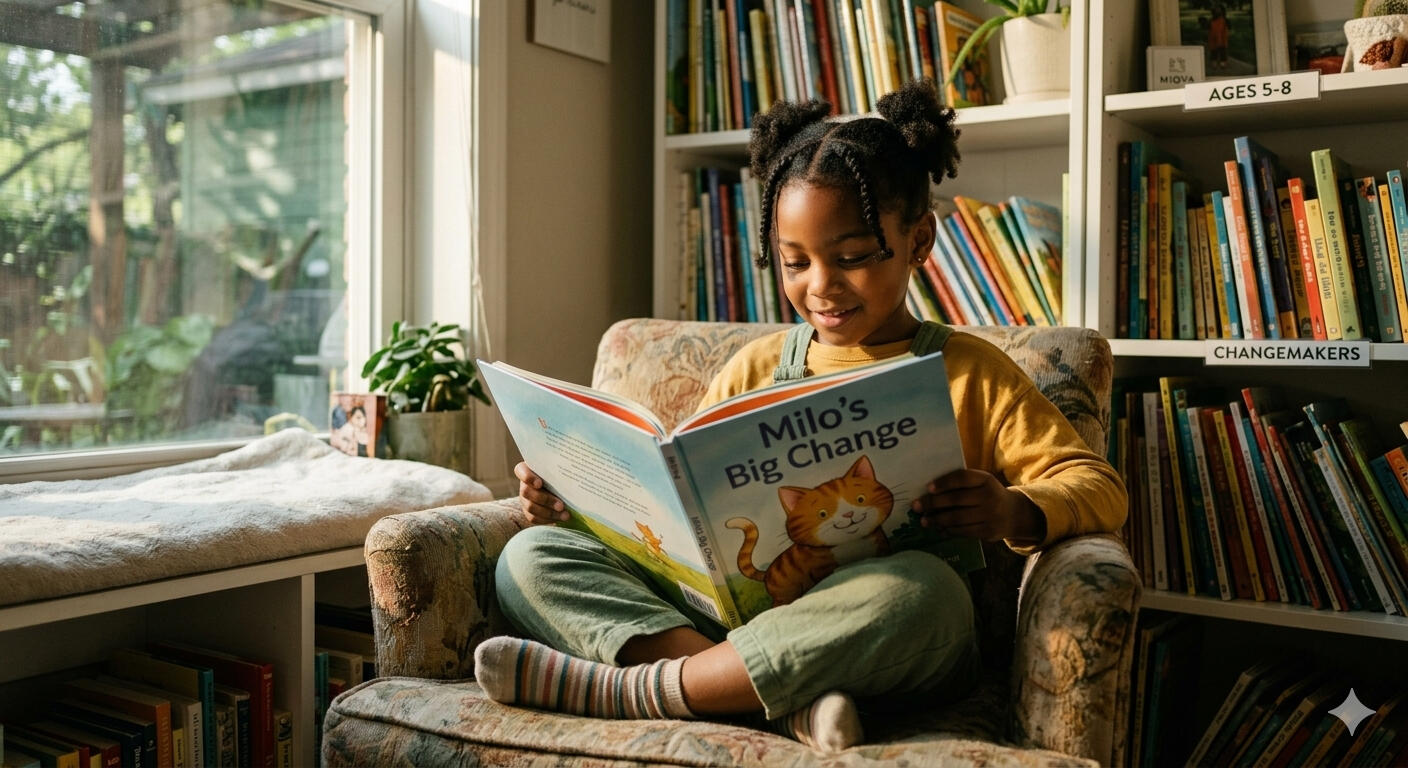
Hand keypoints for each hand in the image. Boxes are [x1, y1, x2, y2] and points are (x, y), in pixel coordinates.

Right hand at [515, 462, 567, 525]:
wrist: (558, 487)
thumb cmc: (559, 473)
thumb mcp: (559, 468)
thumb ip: (561, 468)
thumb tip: (575, 470)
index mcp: (527, 470)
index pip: (521, 471)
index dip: (528, 477)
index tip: (540, 483)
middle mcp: (524, 485)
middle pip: (527, 492)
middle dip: (545, 500)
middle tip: (561, 505)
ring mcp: (525, 499)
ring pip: (531, 507)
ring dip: (549, 513)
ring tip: (565, 515)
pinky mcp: (528, 512)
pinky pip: (534, 518)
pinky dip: (548, 520)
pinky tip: (560, 519)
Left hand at [910, 468, 1045, 542]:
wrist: (1014, 514)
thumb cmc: (988, 495)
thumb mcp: (981, 483)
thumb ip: (962, 484)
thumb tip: (929, 492)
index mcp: (986, 480)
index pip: (962, 478)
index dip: (944, 482)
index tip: (928, 488)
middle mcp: (990, 496)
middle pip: (956, 499)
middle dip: (933, 503)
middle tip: (916, 506)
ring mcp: (990, 515)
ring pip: (957, 518)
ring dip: (937, 520)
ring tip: (924, 520)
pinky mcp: (988, 531)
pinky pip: (963, 531)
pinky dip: (949, 530)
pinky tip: (939, 528)